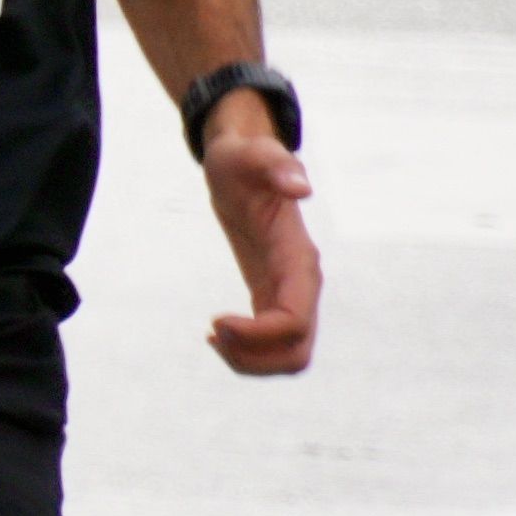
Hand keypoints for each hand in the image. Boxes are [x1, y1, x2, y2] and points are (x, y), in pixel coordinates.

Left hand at [202, 107, 321, 377]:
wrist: (243, 164)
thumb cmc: (243, 159)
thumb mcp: (250, 154)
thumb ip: (275, 164)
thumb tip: (302, 189)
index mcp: (298, 258)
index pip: (293, 321)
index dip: (256, 334)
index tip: (214, 321)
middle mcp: (302, 282)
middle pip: (298, 352)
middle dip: (254, 358)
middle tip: (214, 334)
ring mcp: (291, 292)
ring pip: (290, 356)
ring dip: (250, 361)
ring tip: (213, 336)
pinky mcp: (274, 296)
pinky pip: (273, 345)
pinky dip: (246, 351)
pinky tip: (216, 332)